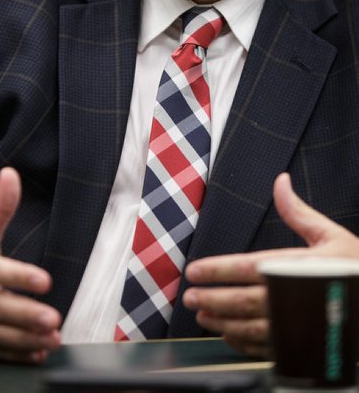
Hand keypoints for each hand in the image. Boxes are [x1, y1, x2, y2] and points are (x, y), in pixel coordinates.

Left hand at [183, 172, 358, 356]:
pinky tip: (229, 335)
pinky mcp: (303, 347)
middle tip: (189, 297)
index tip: (195, 271)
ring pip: (250, 327)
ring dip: (221, 321)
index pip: (247, 268)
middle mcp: (294, 299)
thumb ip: (297, 212)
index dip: (216, 270)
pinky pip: (266, 348)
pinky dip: (243, 343)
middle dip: (211, 298)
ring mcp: (298, 327)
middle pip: (242, 301)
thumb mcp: (330, 235)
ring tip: (202, 316)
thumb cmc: (356, 269)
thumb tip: (280, 181)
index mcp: (298, 267)